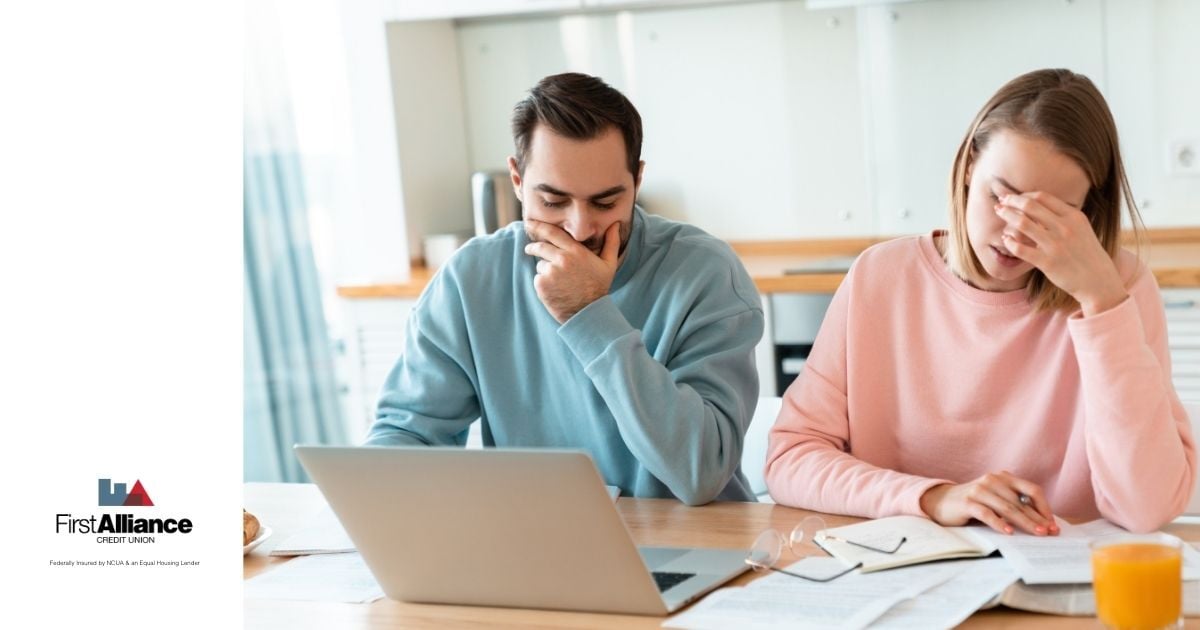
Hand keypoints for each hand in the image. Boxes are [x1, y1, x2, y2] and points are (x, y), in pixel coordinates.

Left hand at [523, 220, 620, 323]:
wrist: (587, 313)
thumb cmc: (599, 287)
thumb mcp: (609, 264)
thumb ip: (611, 242)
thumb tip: (616, 224)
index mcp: (575, 251)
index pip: (552, 233)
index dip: (538, 226)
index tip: (529, 223)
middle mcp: (561, 259)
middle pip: (540, 247)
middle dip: (533, 247)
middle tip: (530, 249)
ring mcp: (550, 272)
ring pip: (541, 265)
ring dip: (545, 269)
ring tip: (560, 281)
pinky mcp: (542, 285)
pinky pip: (538, 278)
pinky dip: (543, 282)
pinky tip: (555, 289)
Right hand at [919, 471, 1057, 535]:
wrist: (941, 501)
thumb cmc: (973, 503)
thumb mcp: (995, 499)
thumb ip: (1013, 505)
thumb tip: (1041, 523)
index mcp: (1003, 477)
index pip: (1031, 490)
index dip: (1044, 507)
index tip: (1053, 523)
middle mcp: (992, 480)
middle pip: (1021, 502)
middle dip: (1038, 519)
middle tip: (1050, 533)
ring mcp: (979, 490)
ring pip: (1008, 508)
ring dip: (1025, 523)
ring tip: (1037, 534)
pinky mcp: (967, 502)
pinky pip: (987, 513)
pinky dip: (999, 523)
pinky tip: (1009, 533)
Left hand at [994, 191, 1127, 315]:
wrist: (1098, 281)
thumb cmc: (1086, 253)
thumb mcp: (1081, 229)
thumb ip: (1063, 216)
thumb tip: (1038, 204)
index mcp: (1074, 216)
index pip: (1043, 197)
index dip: (1024, 195)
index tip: (1014, 197)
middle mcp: (1065, 228)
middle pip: (1030, 206)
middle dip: (1011, 201)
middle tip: (1001, 202)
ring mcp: (1055, 245)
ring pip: (1023, 224)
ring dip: (1007, 216)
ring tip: (999, 213)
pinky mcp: (1047, 262)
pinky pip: (1021, 249)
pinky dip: (1009, 241)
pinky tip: (1005, 239)